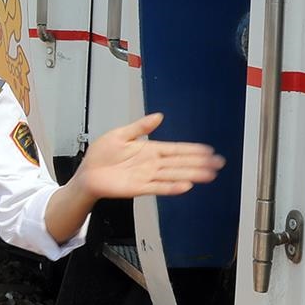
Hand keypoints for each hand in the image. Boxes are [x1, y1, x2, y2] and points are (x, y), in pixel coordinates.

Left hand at [78, 113, 225, 198]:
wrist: (87, 174)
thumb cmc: (100, 155)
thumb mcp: (120, 134)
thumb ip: (140, 126)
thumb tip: (159, 116)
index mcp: (148, 149)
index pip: (175, 149)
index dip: (192, 150)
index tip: (208, 150)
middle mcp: (151, 164)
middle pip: (179, 163)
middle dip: (199, 163)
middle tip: (218, 163)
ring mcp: (146, 176)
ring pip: (173, 175)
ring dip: (191, 174)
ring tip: (208, 175)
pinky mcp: (138, 187)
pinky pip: (158, 187)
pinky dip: (172, 187)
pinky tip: (185, 186)